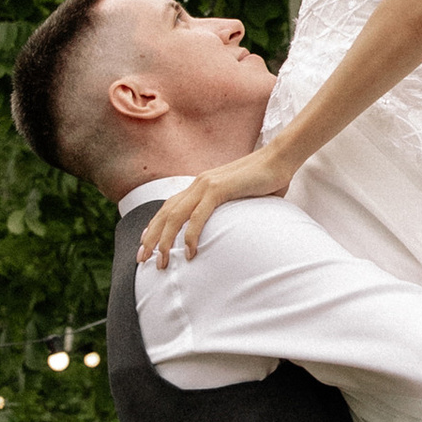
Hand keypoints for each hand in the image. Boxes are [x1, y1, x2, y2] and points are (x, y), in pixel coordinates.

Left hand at [137, 147, 288, 267]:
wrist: (280, 159)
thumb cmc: (266, 180)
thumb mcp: (241, 198)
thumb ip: (231, 211)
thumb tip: (234, 229)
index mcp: (201, 185)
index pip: (169, 207)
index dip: (154, 226)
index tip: (145, 244)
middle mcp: (198, 184)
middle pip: (165, 214)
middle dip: (151, 238)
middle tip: (142, 260)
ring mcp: (207, 185)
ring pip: (175, 216)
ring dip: (165, 241)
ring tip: (162, 262)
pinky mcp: (219, 189)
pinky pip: (198, 215)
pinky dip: (191, 235)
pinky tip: (189, 252)